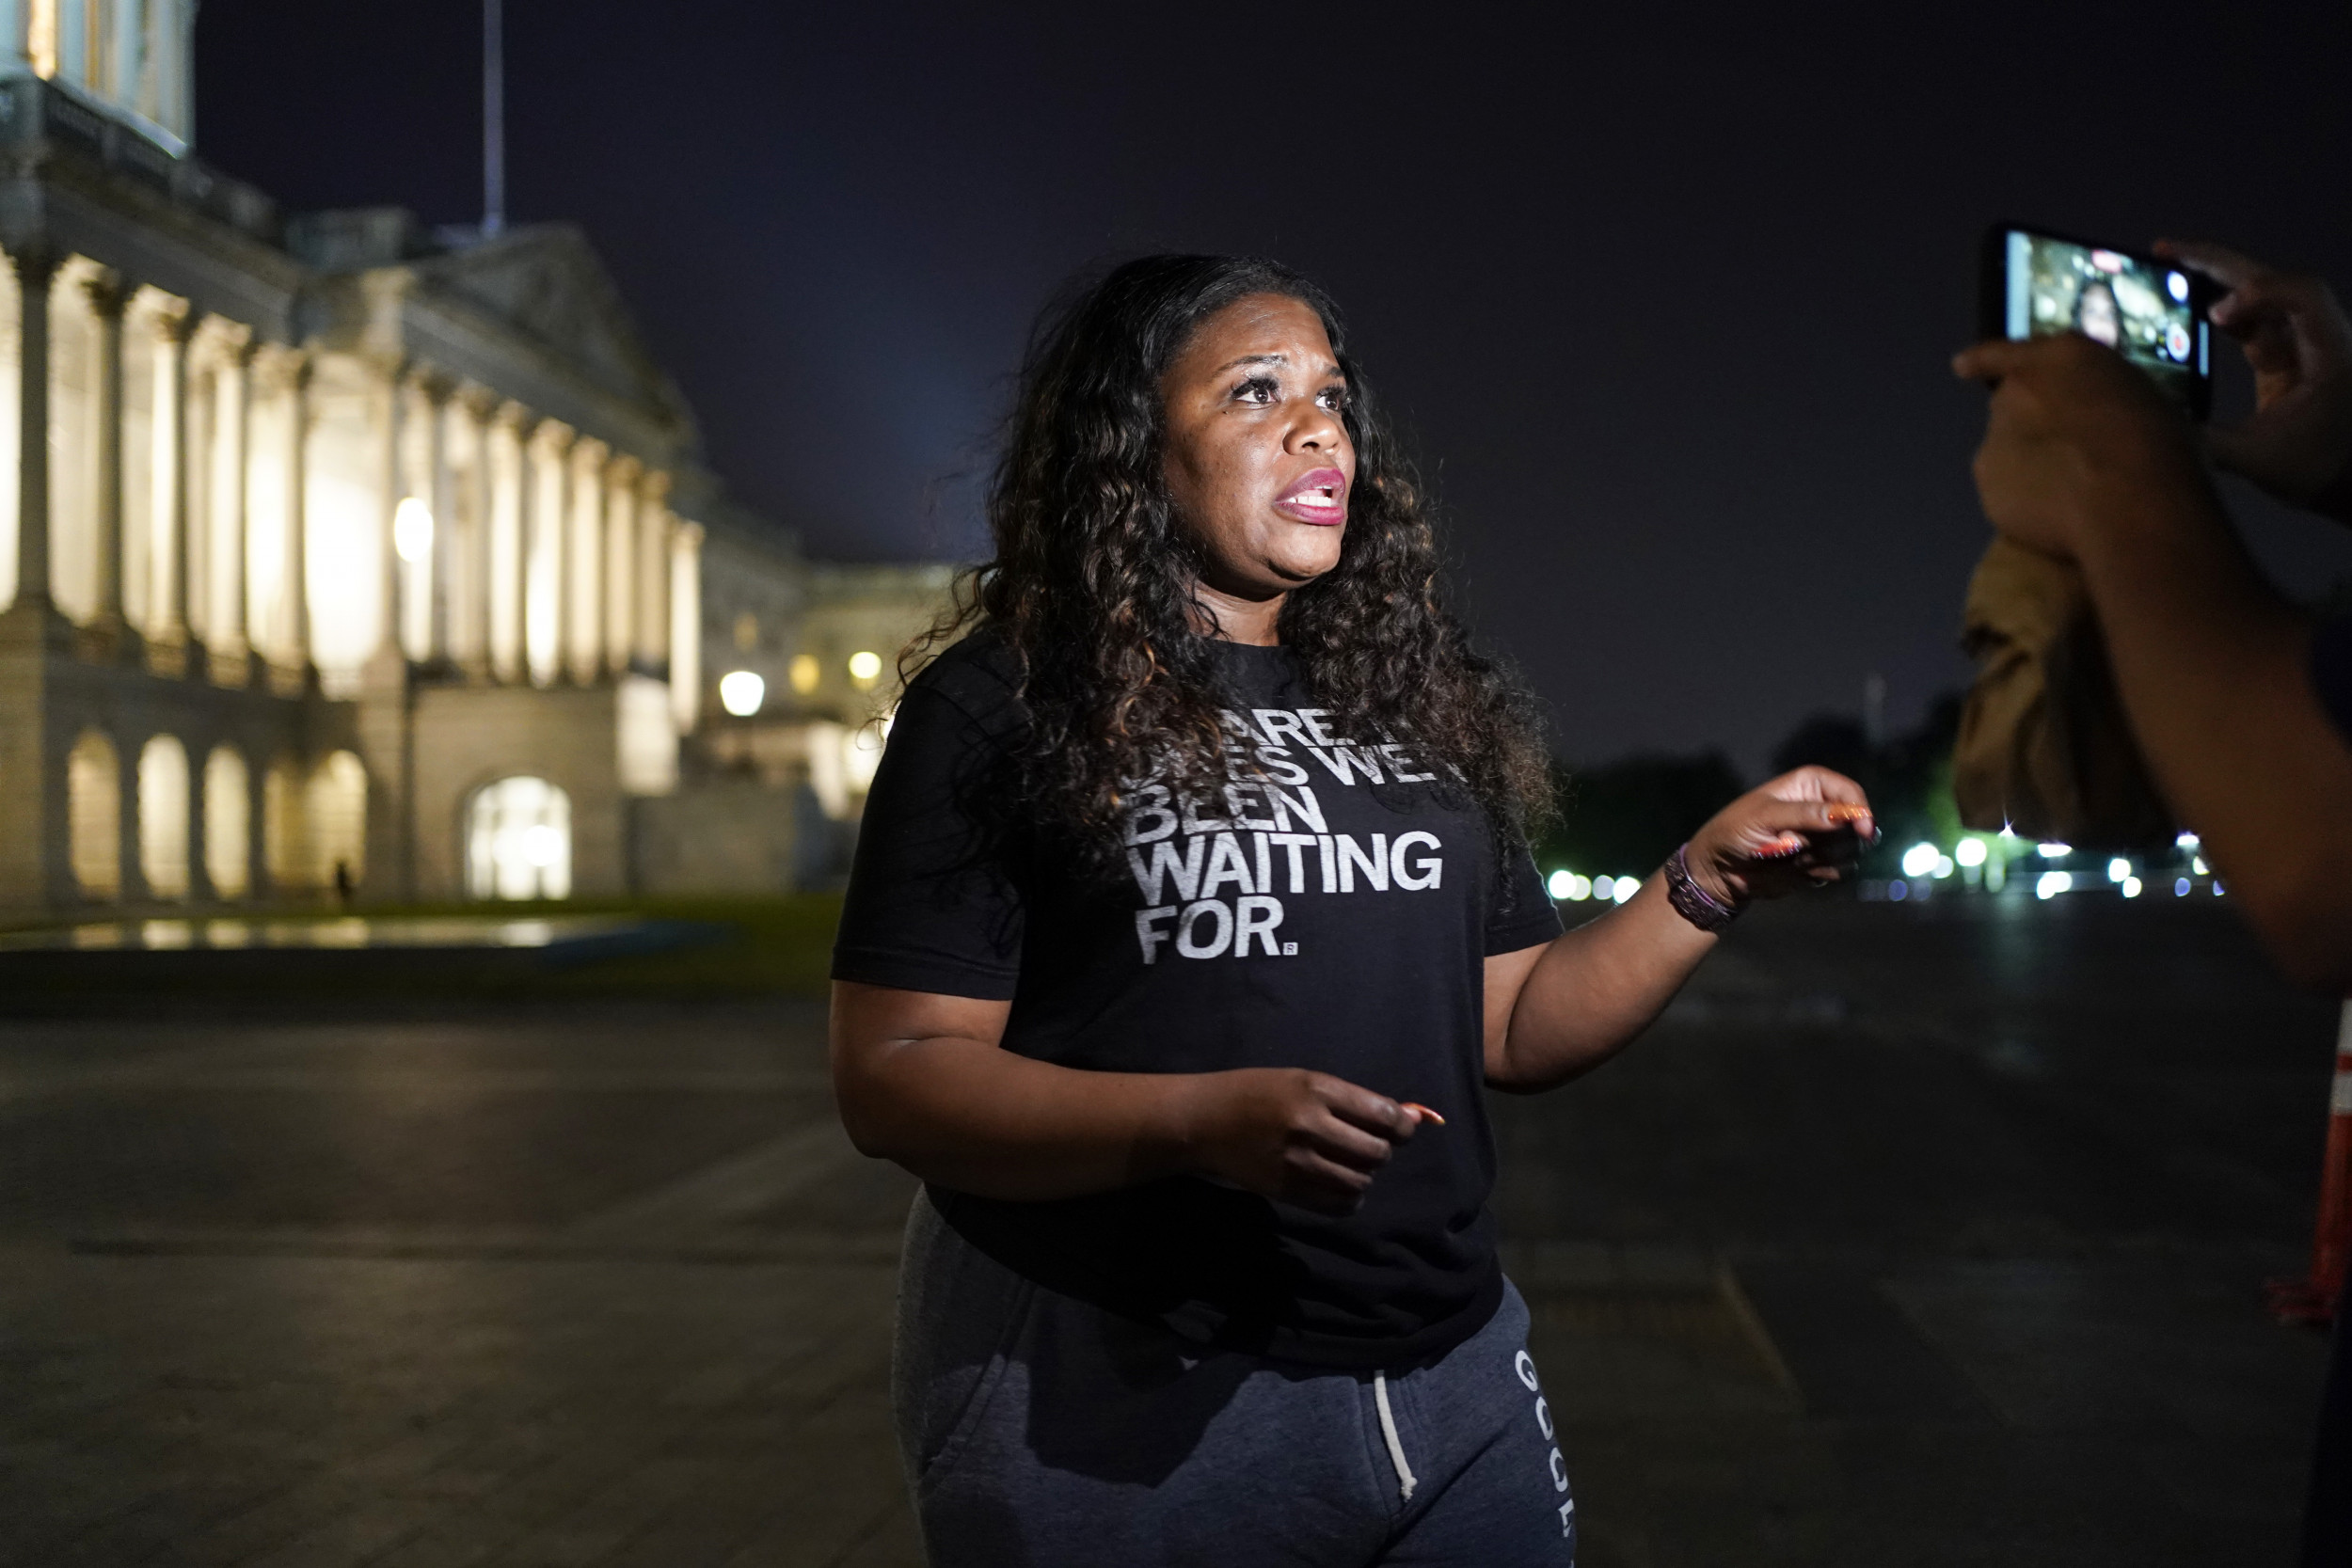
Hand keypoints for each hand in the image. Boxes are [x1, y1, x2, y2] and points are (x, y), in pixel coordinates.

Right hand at [1177, 1068, 1420, 1214]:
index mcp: (1317, 1090)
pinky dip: (1349, 1198)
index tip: (1401, 1129)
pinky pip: (1339, 1205)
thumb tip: (1410, 1118)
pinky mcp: (1287, 1191)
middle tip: (1367, 1144)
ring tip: (1348, 1164)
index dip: (1403, 1127)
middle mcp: (1310, 1126)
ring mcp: (1297, 1162)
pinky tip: (1337, 1184)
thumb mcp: (1303, 1081)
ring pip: (1361, 1181)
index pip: (1384, 1116)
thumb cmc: (1255, 1093)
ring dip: (1364, 1175)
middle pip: (1377, 1152)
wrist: (1202, 1121)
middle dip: (1382, 1150)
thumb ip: (1353, 1101)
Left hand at [1684, 767, 1873, 905]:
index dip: (1860, 811)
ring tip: (1792, 857)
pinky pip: (1840, 870)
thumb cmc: (1734, 831)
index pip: (1850, 793)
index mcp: (1810, 785)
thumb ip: (1804, 814)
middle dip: (1835, 840)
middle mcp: (1822, 809)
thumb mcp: (1764, 817)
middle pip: (1857, 824)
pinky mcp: (1822, 862)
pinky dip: (1820, 872)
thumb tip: (1843, 816)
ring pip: (1851, 850)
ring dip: (1824, 858)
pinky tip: (1797, 870)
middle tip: (1802, 847)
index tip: (1863, 831)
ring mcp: (1824, 838)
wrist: (1720, 870)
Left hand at [1951, 333, 2206, 561]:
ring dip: (2025, 462)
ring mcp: (1996, 433)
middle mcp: (2019, 388)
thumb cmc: (2158, 445)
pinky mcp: (1987, 478)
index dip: (1984, 360)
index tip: (1961, 366)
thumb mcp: (2143, 400)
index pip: (2010, 351)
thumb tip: (2108, 416)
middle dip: (2029, 425)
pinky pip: (2003, 488)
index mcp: (2064, 356)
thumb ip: (2107, 398)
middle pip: (2010, 404)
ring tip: (2067, 492)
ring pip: (2004, 447)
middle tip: (2065, 454)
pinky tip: (2053, 516)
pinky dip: (2020, 499)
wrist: (2129, 499)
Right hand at [2158, 240, 2351, 518]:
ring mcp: (2299, 342)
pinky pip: (2250, 318)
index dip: (2259, 292)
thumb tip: (2152, 426)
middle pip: (2273, 279)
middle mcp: (2316, 335)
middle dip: (2219, 263)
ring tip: (2167, 264)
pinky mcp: (2281, 354)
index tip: (2214, 313)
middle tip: (2167, 250)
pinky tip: (2186, 302)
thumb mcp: (2260, 461)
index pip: (2302, 296)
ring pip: (2258, 293)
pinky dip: (2218, 307)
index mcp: (2327, 353)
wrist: (2349, 476)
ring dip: (2214, 278)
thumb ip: (2207, 443)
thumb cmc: (2319, 468)